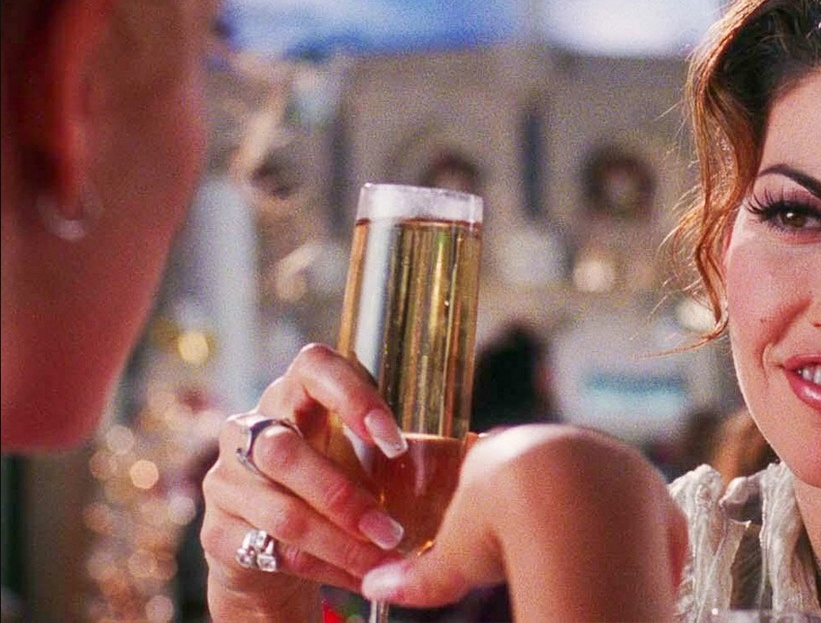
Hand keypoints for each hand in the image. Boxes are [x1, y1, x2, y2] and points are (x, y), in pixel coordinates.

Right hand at [200, 343, 408, 621]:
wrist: (270, 552)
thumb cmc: (333, 489)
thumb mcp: (363, 462)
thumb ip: (402, 449)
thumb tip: (482, 443)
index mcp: (294, 397)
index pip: (312, 365)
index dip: (351, 395)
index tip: (392, 440)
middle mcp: (249, 429)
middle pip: (283, 449)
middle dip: (344, 494)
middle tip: (393, 530)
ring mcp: (226, 480)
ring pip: (280, 509)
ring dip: (339, 540)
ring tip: (385, 559)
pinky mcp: (216, 531)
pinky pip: (271, 550)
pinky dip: (323, 568)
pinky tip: (358, 577)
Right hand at [361, 424, 687, 621]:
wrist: (564, 501)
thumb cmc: (500, 524)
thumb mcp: (456, 556)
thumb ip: (420, 574)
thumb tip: (374, 588)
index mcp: (506, 452)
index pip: (497, 469)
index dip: (498, 500)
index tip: (499, 525)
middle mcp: (560, 443)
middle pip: (552, 475)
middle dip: (550, 508)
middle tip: (544, 545)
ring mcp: (607, 458)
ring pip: (603, 490)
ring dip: (600, 522)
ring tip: (592, 560)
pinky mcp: (647, 483)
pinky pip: (647, 516)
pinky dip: (643, 543)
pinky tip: (636, 570)